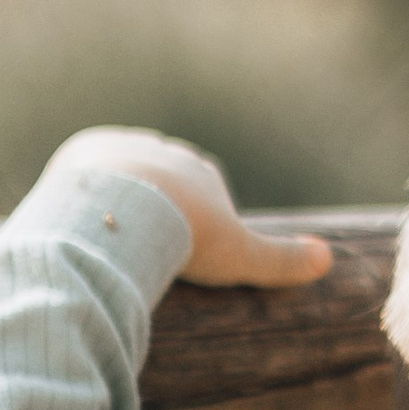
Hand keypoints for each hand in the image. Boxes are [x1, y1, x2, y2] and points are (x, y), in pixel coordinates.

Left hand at [54, 128, 332, 287]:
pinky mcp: (81, 154)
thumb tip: (328, 260)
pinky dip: (83, 197)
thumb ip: (282, 261)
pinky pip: (84, 175)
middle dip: (158, 208)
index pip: (205, 189)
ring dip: (120, 200)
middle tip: (148, 249)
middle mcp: (166, 150)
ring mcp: (122, 149)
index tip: (187, 249)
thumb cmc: (187, 235)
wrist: (123, 210)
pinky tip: (80, 225)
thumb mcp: (242, 256)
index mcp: (202, 170)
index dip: (197, 220)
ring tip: (112, 241)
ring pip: (123, 176)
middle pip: (164, 180)